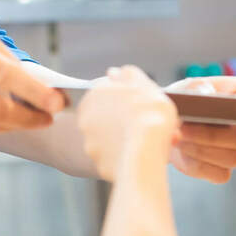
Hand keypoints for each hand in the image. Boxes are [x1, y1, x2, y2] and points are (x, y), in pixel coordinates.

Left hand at [77, 66, 178, 181]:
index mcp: (95, 94)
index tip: (139, 106)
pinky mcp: (98, 163)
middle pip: (107, 116)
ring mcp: (90, 142)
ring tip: (145, 142)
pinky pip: (113, 158)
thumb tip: (116, 72)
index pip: (107, 92)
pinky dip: (123, 157)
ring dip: (123, 139)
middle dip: (122, 120)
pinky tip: (138, 156)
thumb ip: (130, 76)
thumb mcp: (145, 86)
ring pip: (109, 138)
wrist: (145, 153)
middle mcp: (86, 117)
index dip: (125, 99)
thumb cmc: (149, 116)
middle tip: (144, 125)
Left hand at [162, 77, 235, 183]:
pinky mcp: (223, 169)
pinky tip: (183, 151)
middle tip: (182, 128)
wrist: (165, 124)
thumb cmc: (184, 101)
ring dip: (200, 149)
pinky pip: (219, 174)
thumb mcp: (188, 87)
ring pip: (232, 158)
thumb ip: (199, 88)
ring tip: (177, 137)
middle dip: (210, 135)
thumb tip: (208, 95)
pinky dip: (197, 163)